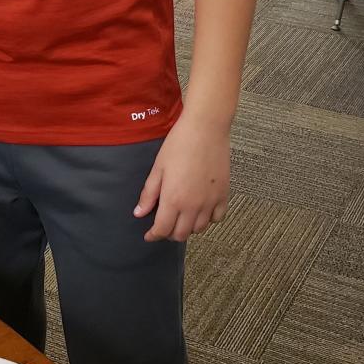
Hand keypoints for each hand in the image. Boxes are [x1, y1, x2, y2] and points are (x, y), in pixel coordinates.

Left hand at [133, 112, 229, 241]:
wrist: (206, 128)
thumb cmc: (179, 144)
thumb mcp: (158, 168)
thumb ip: (149, 193)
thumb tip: (139, 213)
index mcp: (173, 199)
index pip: (162, 230)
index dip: (153, 235)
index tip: (149, 235)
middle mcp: (193, 206)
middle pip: (181, 234)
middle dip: (170, 233)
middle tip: (164, 225)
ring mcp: (211, 202)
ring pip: (199, 228)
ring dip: (188, 227)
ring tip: (181, 217)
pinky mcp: (224, 194)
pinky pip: (217, 218)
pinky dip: (208, 219)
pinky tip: (201, 210)